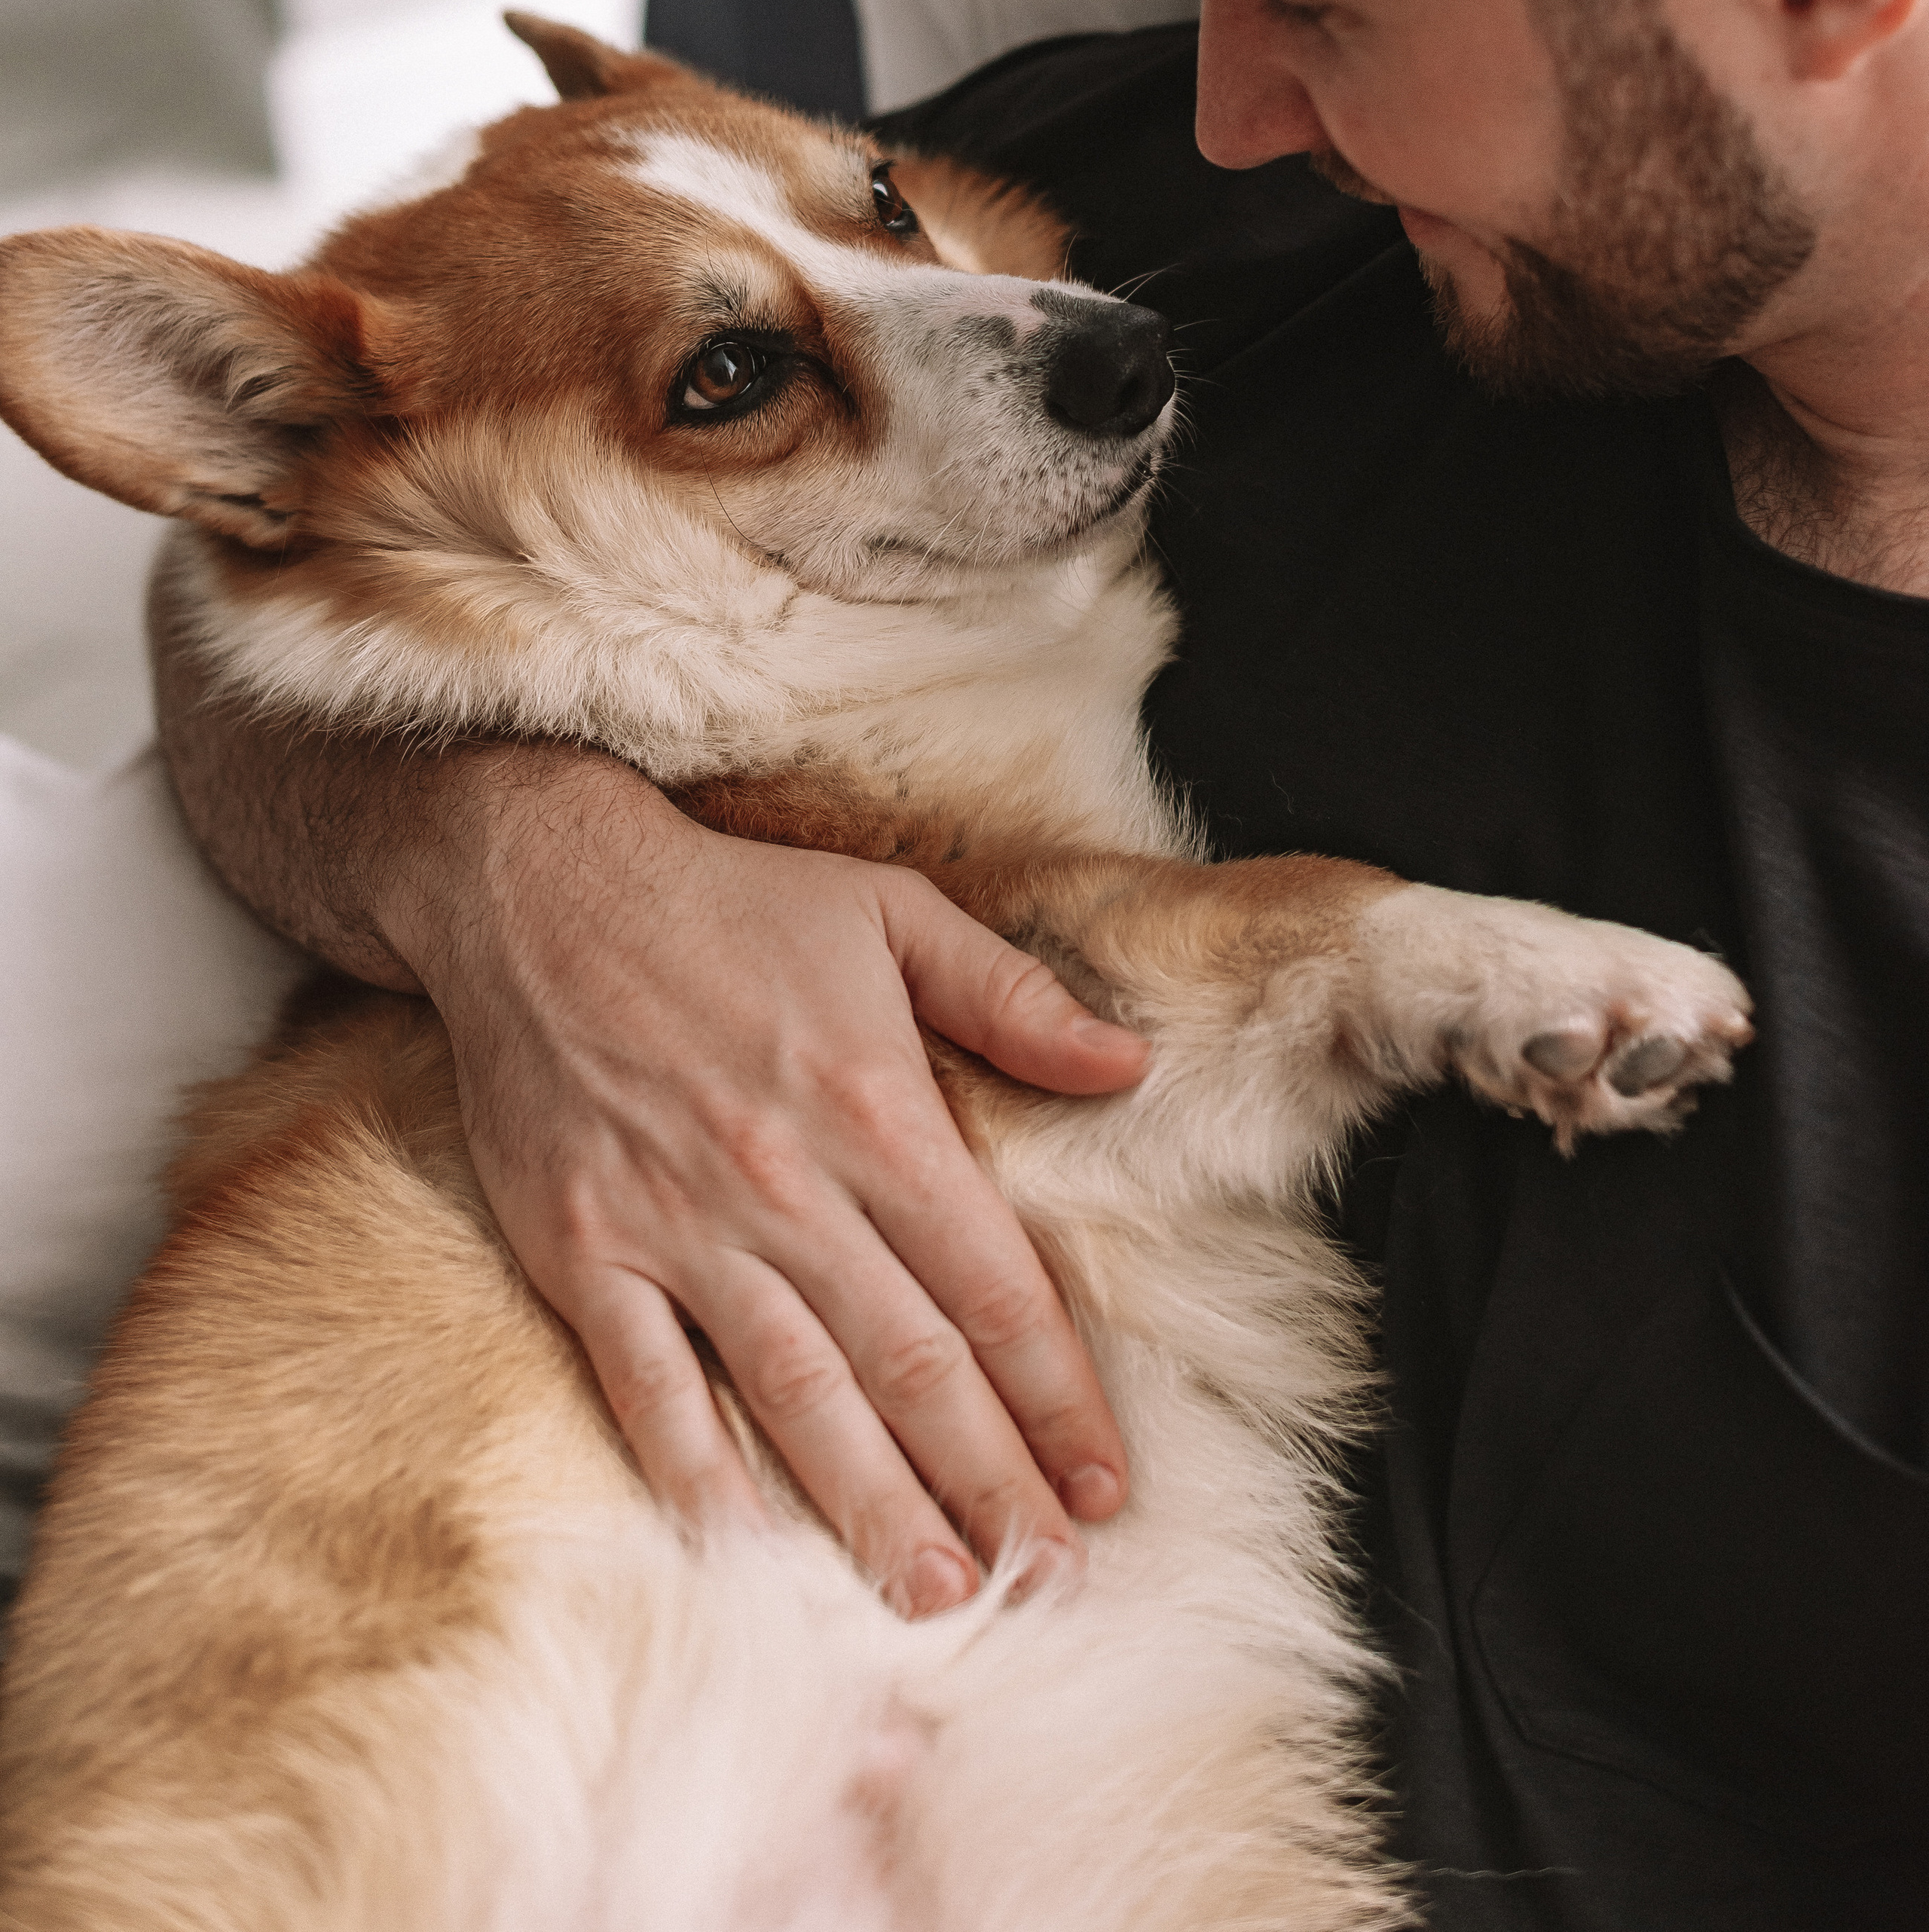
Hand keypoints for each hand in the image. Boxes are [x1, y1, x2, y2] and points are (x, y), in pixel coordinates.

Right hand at [382, 747, 1148, 1616]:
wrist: (536, 884)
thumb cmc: (731, 899)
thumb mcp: (894, 909)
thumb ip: (1013, 997)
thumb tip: (1129, 1064)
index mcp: (876, 1107)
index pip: (991, 1285)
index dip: (1055, 1394)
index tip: (1103, 1484)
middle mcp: (787, 1183)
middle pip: (911, 1363)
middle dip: (990, 1482)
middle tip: (1049, 1580)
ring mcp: (679, 1226)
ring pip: (796, 1395)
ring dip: (872, 1506)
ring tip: (936, 1595)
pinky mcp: (584, 1252)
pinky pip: (648, 1387)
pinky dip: (698, 1473)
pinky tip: (748, 1547)